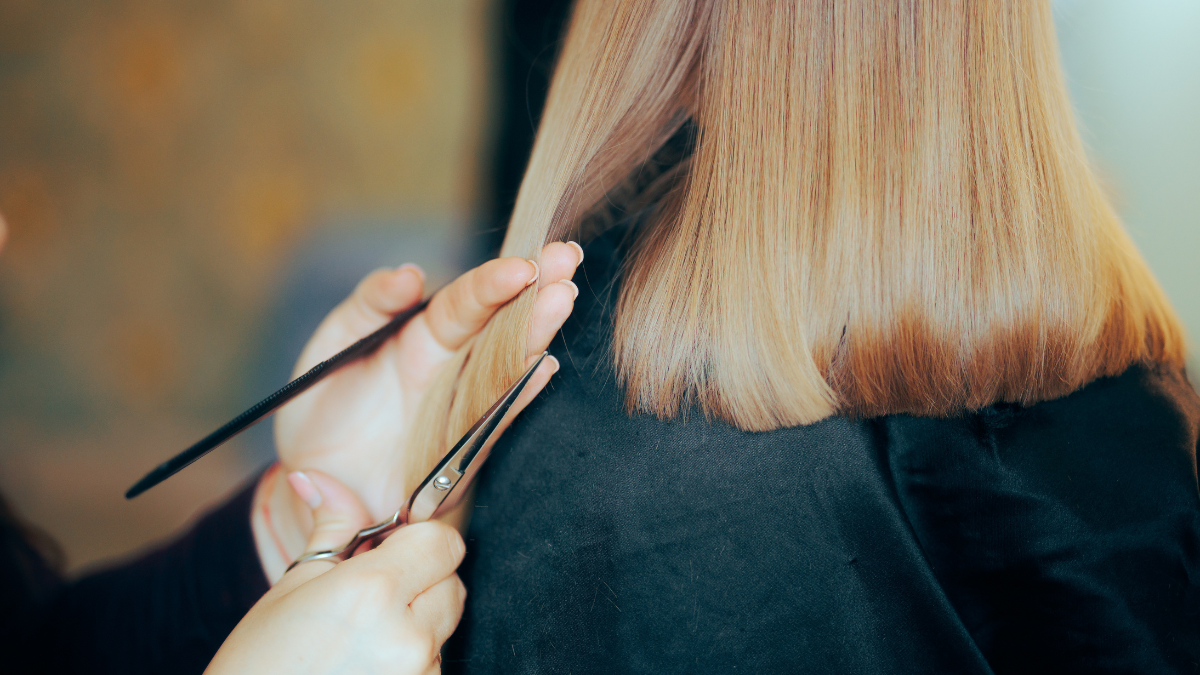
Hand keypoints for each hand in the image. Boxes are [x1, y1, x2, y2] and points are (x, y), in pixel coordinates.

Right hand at [210, 470, 465, 674]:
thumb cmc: (261, 662)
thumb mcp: (294, 586)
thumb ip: (333, 527)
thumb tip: (320, 478)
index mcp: (373, 591)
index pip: (444, 542)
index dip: (420, 539)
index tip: (393, 548)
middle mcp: (407, 636)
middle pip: (452, 583)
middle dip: (421, 580)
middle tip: (372, 595)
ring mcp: (419, 674)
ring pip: (444, 627)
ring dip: (417, 623)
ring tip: (364, 636)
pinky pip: (434, 663)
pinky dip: (412, 658)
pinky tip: (369, 663)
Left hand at [264, 243, 582, 566]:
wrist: (314, 479)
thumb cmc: (323, 407)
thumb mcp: (334, 344)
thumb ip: (370, 303)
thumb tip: (411, 274)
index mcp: (425, 332)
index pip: (468, 300)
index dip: (494, 281)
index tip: (519, 263)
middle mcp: (455, 365)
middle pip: (504, 323)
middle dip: (537, 290)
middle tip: (566, 259)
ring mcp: (464, 406)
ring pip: (509, 365)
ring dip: (536, 333)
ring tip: (562, 299)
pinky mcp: (464, 449)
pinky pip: (495, 420)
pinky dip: (520, 396)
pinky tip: (543, 368)